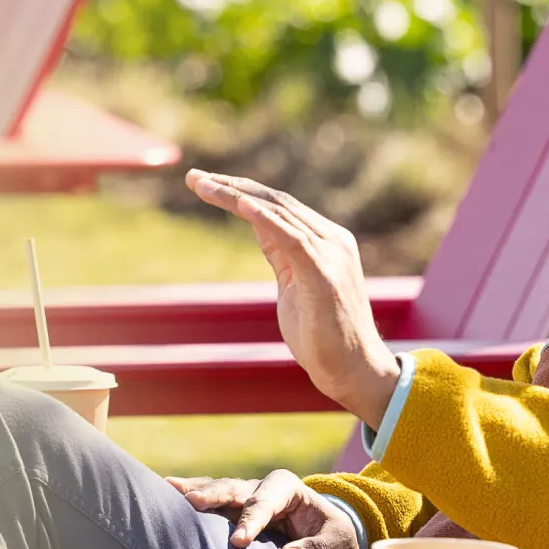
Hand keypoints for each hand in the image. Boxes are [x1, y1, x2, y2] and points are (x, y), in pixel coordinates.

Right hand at [165, 471, 361, 548]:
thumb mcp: (337, 544)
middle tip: (192, 503)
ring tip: (167, 489)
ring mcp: (244, 497)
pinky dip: (190, 498)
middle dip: (214, 496)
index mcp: (288, 489)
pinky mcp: (232, 511)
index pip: (266, 503)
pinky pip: (210, 503)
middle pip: (234, 489)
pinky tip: (167, 494)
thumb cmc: (334, 538)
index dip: (251, 522)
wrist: (329, 538)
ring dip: (194, 491)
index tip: (238, 542)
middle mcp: (262, 487)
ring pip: (217, 491)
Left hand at [188, 170, 404, 422]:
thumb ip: (282, 254)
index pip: (279, 205)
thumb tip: (260, 227)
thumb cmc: (323, 335)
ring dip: (237, 197)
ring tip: (204, 186)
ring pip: (279, 213)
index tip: (206, 183)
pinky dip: (265, 219)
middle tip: (195, 178)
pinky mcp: (325, 275)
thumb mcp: (294, 283)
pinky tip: (241, 205)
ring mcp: (331, 255)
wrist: (353, 371)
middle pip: (276, 201)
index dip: (242, 191)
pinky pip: (292, 239)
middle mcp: (331, 240)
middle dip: (232, 187)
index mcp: (326, 241)